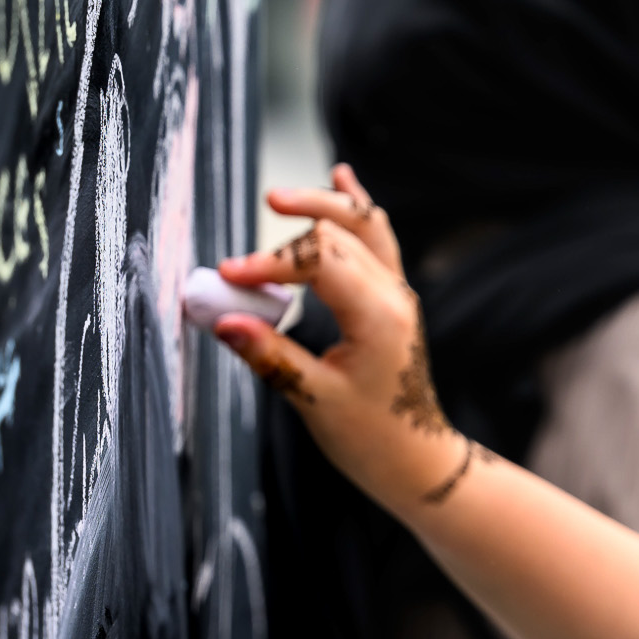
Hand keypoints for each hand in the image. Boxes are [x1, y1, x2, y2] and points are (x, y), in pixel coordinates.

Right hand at [212, 164, 480, 510]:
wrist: (418, 460)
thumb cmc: (372, 438)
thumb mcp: (314, 401)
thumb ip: (269, 355)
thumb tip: (220, 319)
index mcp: (380, 317)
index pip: (321, 263)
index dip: (270, 264)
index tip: (227, 277)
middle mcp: (395, 296)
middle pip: (340, 235)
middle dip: (287, 237)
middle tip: (240, 252)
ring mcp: (397, 294)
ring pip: (362, 228)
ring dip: (322, 209)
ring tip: (280, 198)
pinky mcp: (391, 300)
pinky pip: (377, 241)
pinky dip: (355, 211)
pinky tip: (342, 178)